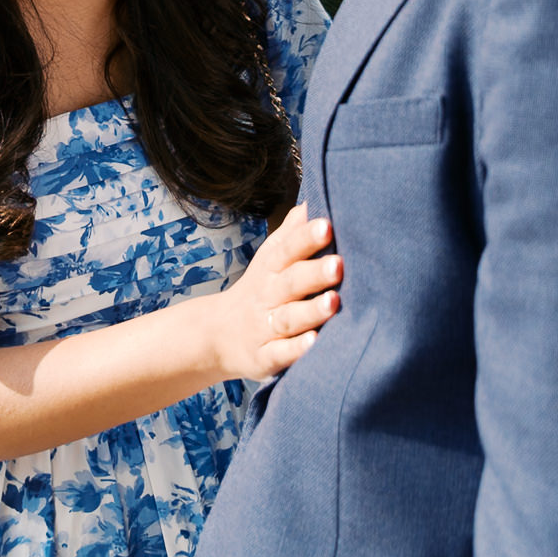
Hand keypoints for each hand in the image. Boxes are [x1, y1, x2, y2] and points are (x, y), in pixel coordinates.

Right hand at [208, 203, 342, 382]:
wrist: (218, 335)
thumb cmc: (261, 289)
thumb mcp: (270, 258)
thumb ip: (293, 232)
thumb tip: (314, 199)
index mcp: (271, 269)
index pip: (287, 250)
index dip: (305, 238)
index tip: (326, 225)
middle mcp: (267, 296)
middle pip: (289, 283)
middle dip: (313, 273)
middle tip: (339, 264)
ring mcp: (263, 328)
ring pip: (288, 319)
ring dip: (310, 311)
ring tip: (334, 303)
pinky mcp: (264, 357)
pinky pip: (280, 354)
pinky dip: (295, 350)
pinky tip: (315, 343)